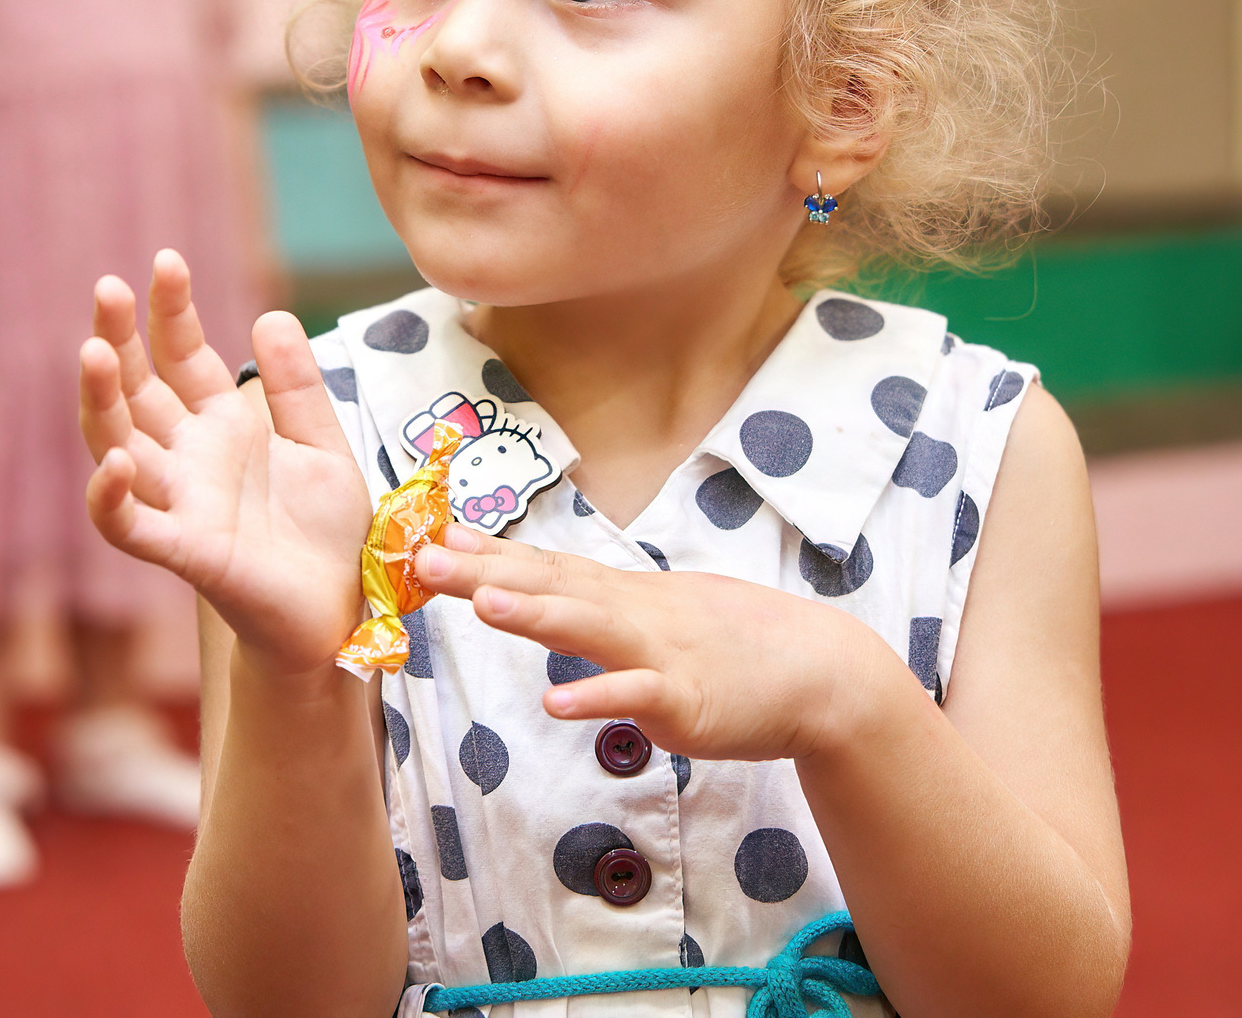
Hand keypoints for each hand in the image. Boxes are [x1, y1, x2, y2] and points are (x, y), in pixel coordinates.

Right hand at [80, 251, 370, 676]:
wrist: (347, 611)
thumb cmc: (329, 534)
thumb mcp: (325, 444)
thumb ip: (299, 386)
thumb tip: (271, 315)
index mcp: (221, 428)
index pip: (180, 357)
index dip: (170, 312)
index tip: (168, 261)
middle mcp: (190, 460)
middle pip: (136, 391)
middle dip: (118, 340)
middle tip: (108, 287)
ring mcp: (183, 504)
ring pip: (119, 447)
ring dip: (101, 402)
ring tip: (93, 351)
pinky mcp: (190, 554)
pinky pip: (134, 529)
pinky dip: (113, 499)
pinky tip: (114, 462)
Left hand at [414, 524, 916, 764]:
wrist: (819, 671)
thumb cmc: (733, 644)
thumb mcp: (658, 614)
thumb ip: (598, 604)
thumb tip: (537, 592)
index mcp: (622, 596)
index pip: (543, 566)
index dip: (485, 553)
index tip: (427, 535)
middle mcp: (632, 613)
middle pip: (549, 586)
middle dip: (482, 573)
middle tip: (421, 558)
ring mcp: (659, 652)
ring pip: (588, 628)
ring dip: (534, 614)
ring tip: (481, 603)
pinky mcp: (687, 698)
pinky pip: (636, 698)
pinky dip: (598, 699)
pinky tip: (556, 705)